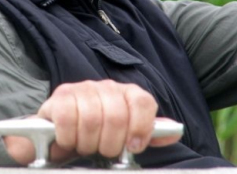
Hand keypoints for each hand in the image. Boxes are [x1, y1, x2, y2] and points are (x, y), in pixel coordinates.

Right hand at [3, 80, 181, 164]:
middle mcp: (107, 87)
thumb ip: (149, 132)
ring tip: (86, 145)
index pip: (143, 102)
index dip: (140, 127)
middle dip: (110, 143)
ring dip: (88, 143)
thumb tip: (175, 131)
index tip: (132, 146)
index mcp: (127, 93)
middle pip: (117, 116)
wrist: (60, 133)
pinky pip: (67, 118)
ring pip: (92, 119)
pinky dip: (69, 136)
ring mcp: (83, 88)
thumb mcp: (126, 135)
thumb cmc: (98, 135)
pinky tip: (69, 139)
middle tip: (103, 150)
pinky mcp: (60, 95)